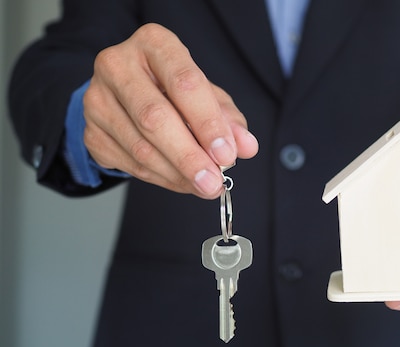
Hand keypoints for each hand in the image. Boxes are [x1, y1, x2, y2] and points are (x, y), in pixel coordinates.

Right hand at [83, 23, 257, 198]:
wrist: (130, 94)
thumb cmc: (175, 90)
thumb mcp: (209, 96)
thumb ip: (229, 120)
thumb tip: (246, 146)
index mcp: (154, 44)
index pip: (184, 83)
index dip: (208, 123)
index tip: (227, 154)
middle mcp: (118, 65)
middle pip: (155, 118)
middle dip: (189, 157)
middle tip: (213, 182)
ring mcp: (98, 99)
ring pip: (140, 146)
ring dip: (177, 174)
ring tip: (204, 186)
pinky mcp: (90, 131)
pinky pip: (129, 163)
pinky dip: (161, 178)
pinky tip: (182, 182)